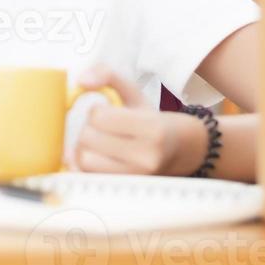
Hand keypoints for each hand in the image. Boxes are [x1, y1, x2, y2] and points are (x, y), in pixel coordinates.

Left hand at [67, 64, 207, 176]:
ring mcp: (135, 177)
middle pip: (88, 138)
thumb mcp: (135, 94)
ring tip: (98, 142)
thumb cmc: (154, 122)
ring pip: (84, 160)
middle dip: (88, 128)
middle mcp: (146, 157)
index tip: (106, 111)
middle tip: (101, 127)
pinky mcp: (125, 188)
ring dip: (83, 147)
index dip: (96, 110)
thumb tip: (82, 79)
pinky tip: (95, 156)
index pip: (99, 117)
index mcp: (152, 129)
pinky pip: (89, 177)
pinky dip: (84, 165)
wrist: (182, 152)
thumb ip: (108, 76)